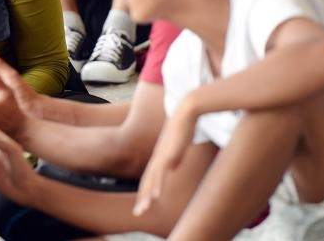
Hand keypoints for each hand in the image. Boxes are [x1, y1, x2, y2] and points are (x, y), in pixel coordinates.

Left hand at [133, 96, 197, 216]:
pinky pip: (162, 171)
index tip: (143, 204)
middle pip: (147, 180)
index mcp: (160, 156)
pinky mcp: (170, 153)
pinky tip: (156, 195)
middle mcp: (158, 157)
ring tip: (143, 208)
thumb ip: (175, 157)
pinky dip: (158, 184)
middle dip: (143, 197)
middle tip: (138, 213)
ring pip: (152, 178)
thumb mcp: (178, 146)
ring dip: (148, 194)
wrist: (186, 110)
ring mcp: (162, 155)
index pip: (150, 177)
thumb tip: (173, 168)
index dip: (146, 191)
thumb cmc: (184, 126)